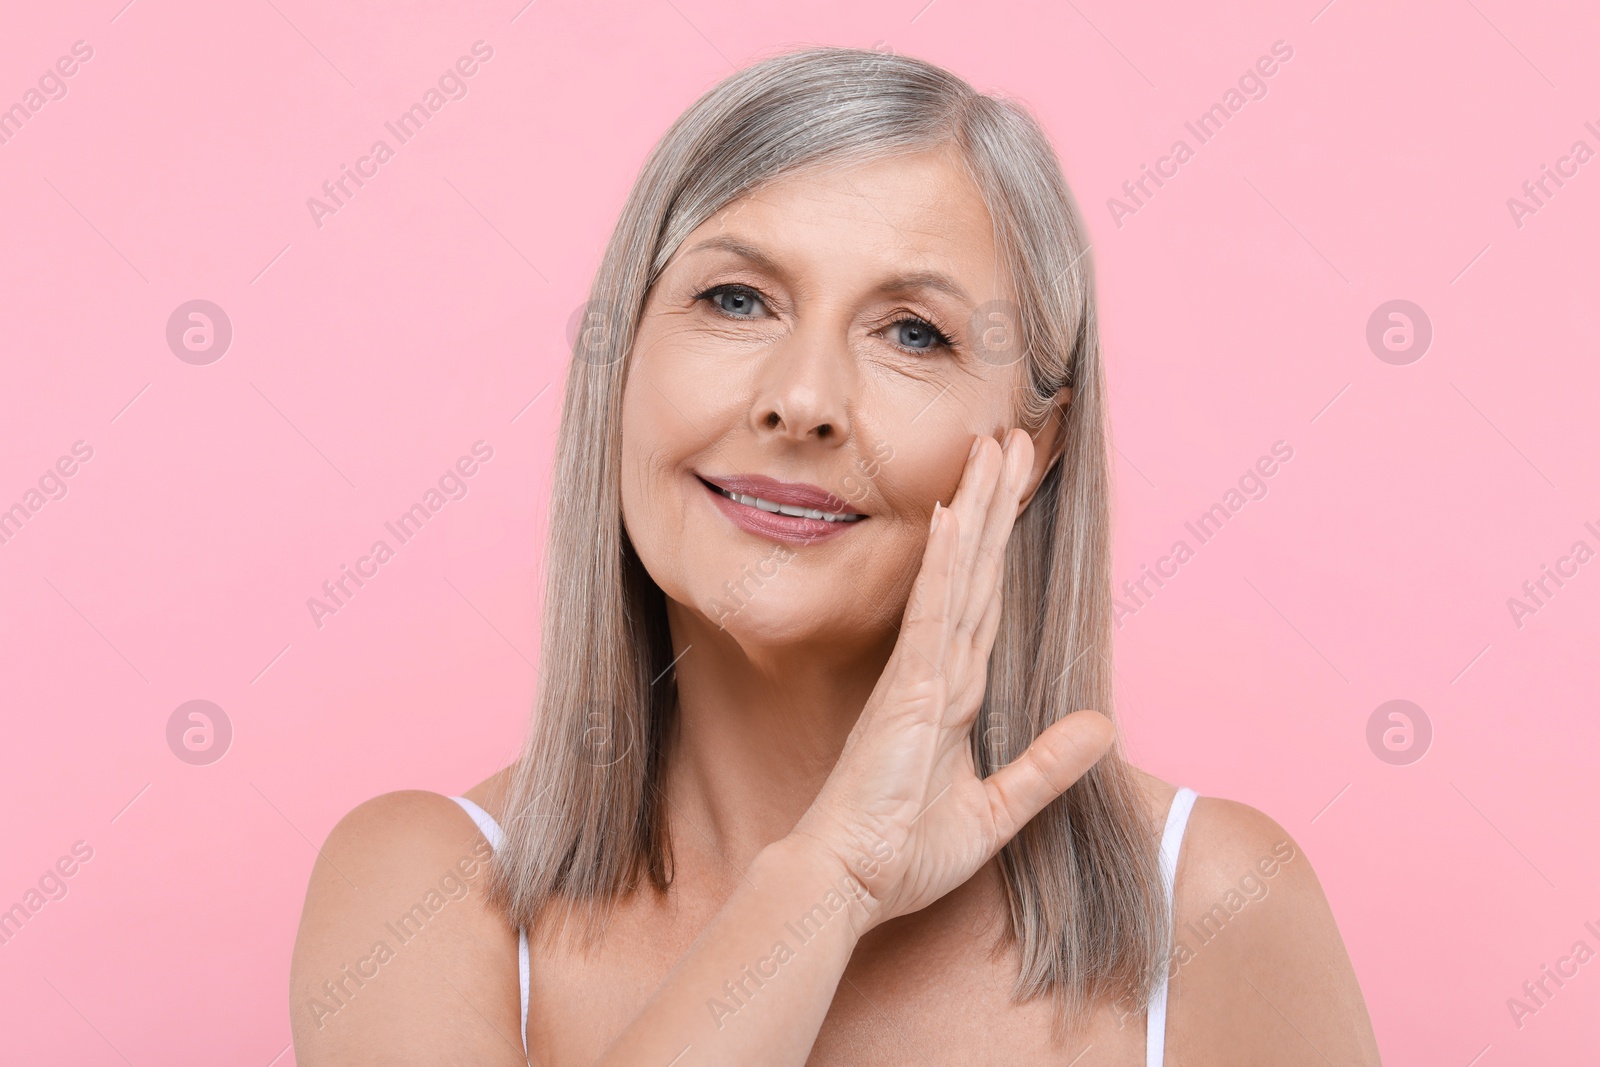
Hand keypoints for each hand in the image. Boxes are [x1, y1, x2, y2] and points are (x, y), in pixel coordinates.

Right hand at [790, 429, 1114, 929]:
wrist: (846, 881)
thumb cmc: (900, 851)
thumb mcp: (997, 809)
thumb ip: (1047, 766)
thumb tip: (1104, 727)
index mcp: (952, 691)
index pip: (986, 600)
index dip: (1001, 544)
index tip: (1014, 490)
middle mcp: (937, 669)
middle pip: (976, 569)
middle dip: (994, 503)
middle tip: (1011, 439)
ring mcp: (921, 673)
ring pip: (960, 574)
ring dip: (978, 509)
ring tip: (994, 449)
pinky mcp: (910, 689)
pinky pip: (934, 614)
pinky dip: (946, 562)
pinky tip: (957, 516)